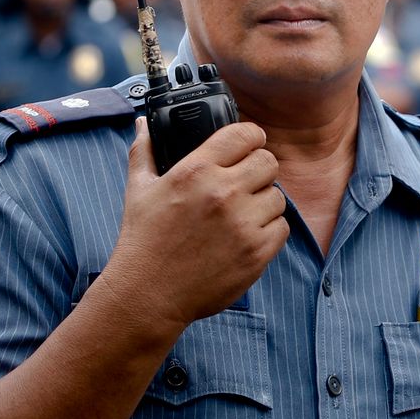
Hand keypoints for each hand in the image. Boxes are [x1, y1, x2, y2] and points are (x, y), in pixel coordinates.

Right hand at [106, 118, 288, 327]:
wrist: (148, 295)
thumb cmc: (143, 241)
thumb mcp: (138, 189)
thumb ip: (145, 151)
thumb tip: (143, 124)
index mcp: (196, 171)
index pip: (244, 134)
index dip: (251, 137)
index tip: (248, 145)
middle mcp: (223, 193)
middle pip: (268, 161)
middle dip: (258, 169)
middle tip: (245, 183)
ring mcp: (243, 224)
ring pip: (278, 196)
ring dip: (263, 202)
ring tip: (242, 214)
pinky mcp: (256, 253)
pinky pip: (281, 228)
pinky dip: (268, 231)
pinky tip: (246, 236)